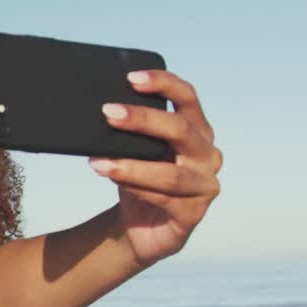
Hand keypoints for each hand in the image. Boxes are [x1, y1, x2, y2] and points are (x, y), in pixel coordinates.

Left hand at [90, 70, 221, 265]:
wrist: (142, 228)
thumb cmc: (139, 181)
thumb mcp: (134, 151)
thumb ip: (130, 133)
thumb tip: (100, 110)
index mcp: (197, 131)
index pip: (187, 99)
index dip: (164, 84)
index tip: (132, 78)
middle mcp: (207, 155)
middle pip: (180, 130)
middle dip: (143, 119)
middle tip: (108, 113)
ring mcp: (205, 185)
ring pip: (170, 173)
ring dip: (131, 166)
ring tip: (99, 162)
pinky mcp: (193, 214)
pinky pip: (164, 199)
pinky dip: (136, 188)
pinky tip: (114, 181)